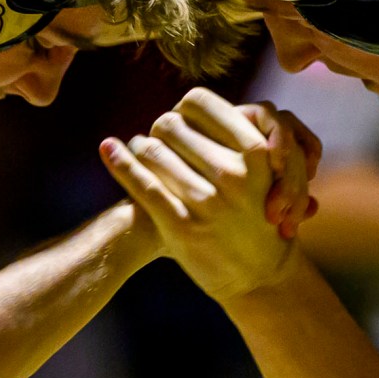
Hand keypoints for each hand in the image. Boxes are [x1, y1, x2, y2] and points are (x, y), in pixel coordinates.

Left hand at [100, 88, 310, 301]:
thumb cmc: (262, 214)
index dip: (184, 107)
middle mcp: (233, 174)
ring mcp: (208, 202)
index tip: (184, 122)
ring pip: (152, 150)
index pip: (200, 101)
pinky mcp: (182, 227)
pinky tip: (108, 148)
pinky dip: (119, 162)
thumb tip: (191, 103)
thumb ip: (239, 134)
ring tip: (140, 150)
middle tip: (160, 138)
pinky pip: (143, 185)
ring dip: (140, 147)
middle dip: (161, 128)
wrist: (263, 276)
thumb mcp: (270, 170)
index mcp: (256, 152)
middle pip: (171, 123)